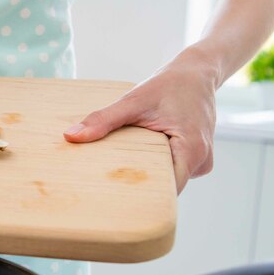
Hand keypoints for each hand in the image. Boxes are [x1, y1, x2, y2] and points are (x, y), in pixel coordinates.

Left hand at [63, 53, 218, 192]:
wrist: (196, 73)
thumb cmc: (167, 85)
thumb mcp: (133, 101)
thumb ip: (103, 120)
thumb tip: (70, 136)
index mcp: (192, 150)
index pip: (166, 190)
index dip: (142, 197)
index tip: (115, 200)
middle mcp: (202, 161)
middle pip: (167, 188)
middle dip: (141, 188)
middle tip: (109, 188)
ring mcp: (203, 162)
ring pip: (171, 180)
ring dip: (150, 174)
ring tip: (126, 167)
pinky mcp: (198, 159)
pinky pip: (175, 171)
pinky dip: (159, 165)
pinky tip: (145, 155)